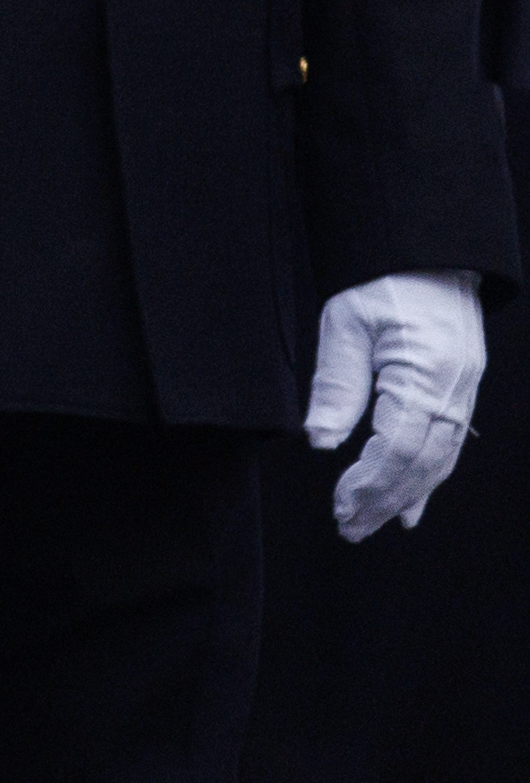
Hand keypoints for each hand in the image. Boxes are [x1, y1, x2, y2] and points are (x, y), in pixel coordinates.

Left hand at [308, 272, 486, 538]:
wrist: (428, 254)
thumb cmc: (383, 281)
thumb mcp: (345, 321)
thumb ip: (336, 383)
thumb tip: (319, 440)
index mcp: (425, 377)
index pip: (398, 448)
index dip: (369, 483)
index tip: (339, 505)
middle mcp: (453, 393)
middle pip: (421, 464)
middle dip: (383, 500)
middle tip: (349, 528)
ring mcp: (463, 395)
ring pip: (438, 461)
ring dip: (405, 497)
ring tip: (372, 524)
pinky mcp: (461, 392)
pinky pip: (448, 447)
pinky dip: (428, 479)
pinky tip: (411, 506)